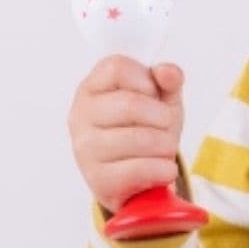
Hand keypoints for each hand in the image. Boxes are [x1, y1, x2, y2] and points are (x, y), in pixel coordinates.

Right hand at [66, 55, 184, 213]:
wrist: (140, 178)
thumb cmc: (148, 130)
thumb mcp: (162, 99)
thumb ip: (168, 80)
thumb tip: (167, 71)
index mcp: (92, 88)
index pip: (116, 67)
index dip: (145, 81)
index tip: (154, 96)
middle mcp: (80, 116)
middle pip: (130, 104)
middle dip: (162, 117)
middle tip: (166, 127)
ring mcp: (85, 149)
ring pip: (138, 138)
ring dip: (165, 145)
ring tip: (165, 149)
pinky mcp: (98, 179)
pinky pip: (138, 169)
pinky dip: (162, 169)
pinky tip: (164, 169)